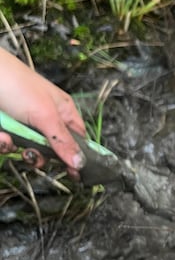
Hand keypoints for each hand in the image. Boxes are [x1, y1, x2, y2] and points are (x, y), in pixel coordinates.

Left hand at [0, 51, 86, 174]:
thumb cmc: (16, 84)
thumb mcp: (45, 115)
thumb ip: (62, 141)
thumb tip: (81, 163)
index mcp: (63, 112)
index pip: (78, 140)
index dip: (77, 157)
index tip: (76, 174)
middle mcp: (44, 119)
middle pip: (51, 150)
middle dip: (40, 156)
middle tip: (33, 156)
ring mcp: (23, 124)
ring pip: (26, 149)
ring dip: (17, 149)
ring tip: (9, 141)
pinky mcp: (5, 128)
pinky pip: (7, 144)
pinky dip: (3, 142)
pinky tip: (0, 135)